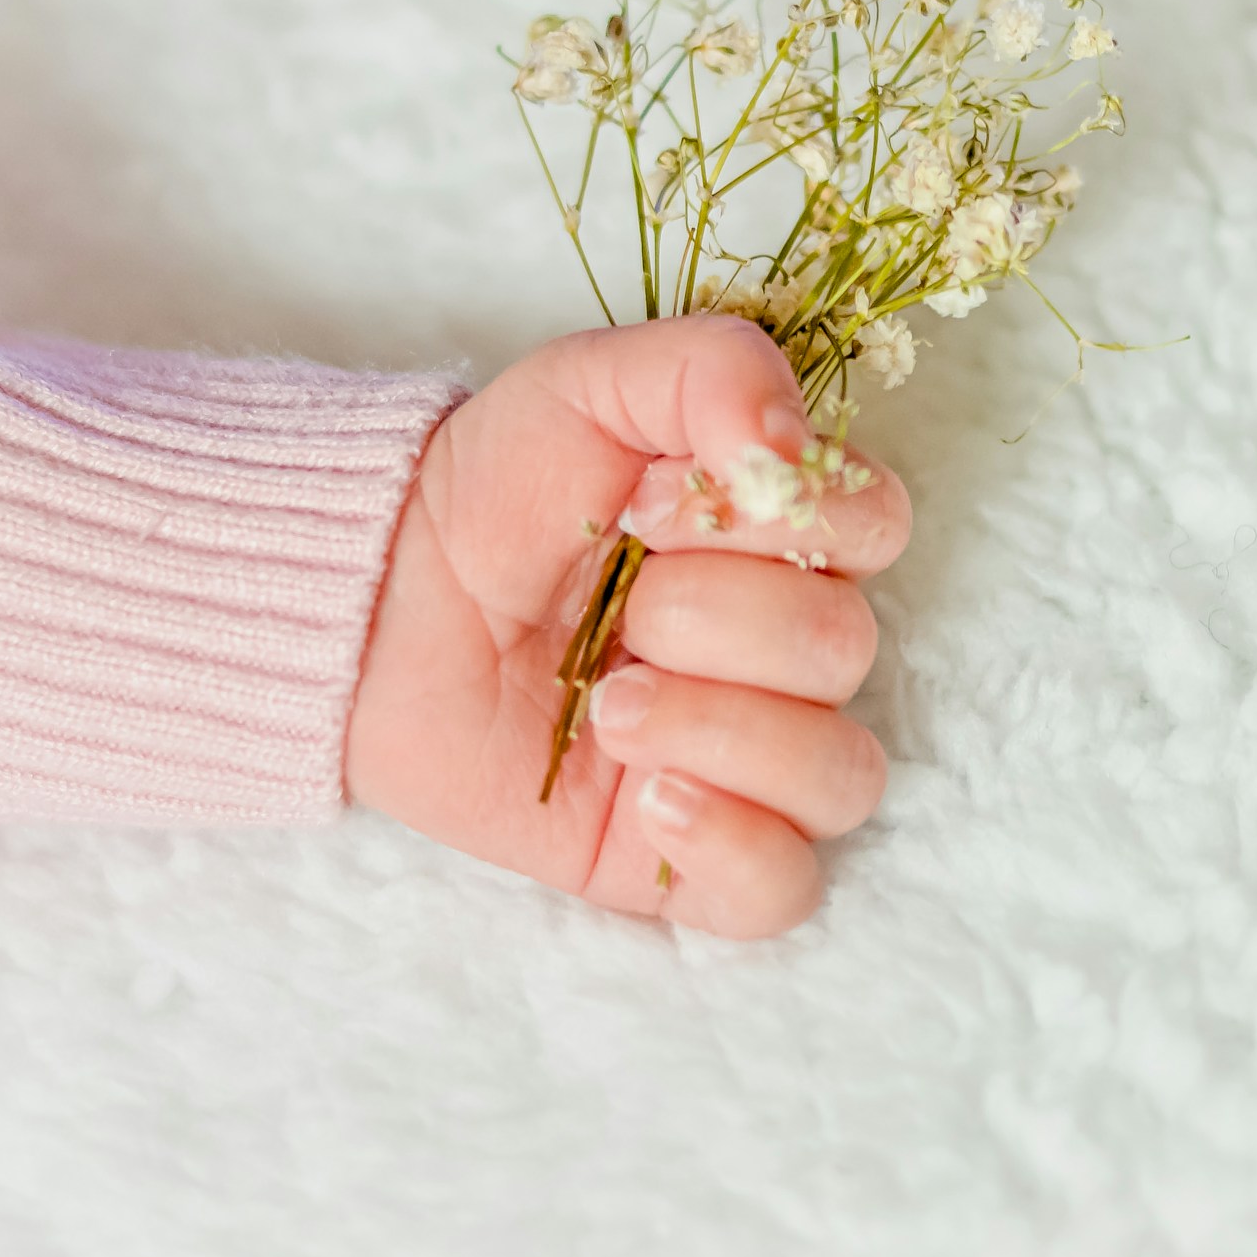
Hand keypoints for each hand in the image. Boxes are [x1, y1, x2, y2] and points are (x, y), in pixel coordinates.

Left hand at [344, 315, 910, 938]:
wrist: (381, 604)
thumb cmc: (496, 492)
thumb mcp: (588, 384)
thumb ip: (709, 370)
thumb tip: (791, 452)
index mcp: (783, 535)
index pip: (875, 523)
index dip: (769, 517)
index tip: (644, 505)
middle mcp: (785, 649)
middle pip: (842, 647)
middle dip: (709, 617)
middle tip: (611, 608)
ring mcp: (748, 759)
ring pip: (839, 774)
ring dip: (717, 731)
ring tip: (607, 710)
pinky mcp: (692, 855)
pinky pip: (785, 887)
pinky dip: (731, 843)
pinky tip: (646, 798)